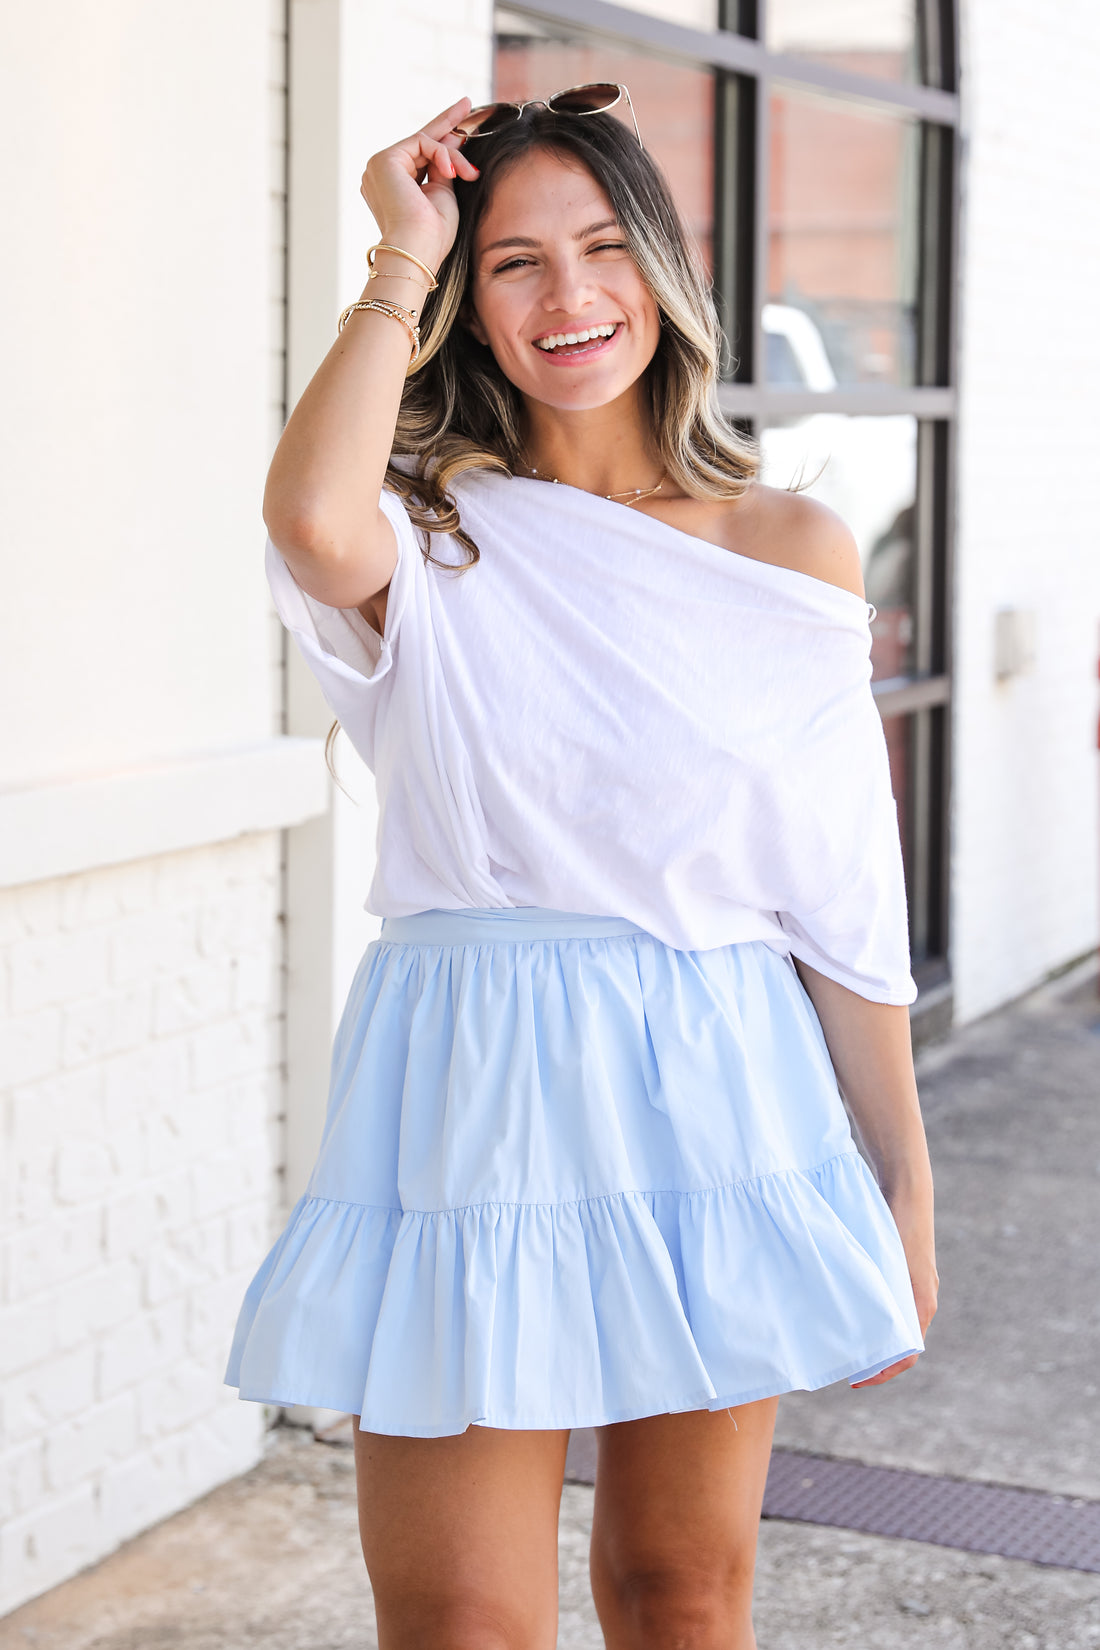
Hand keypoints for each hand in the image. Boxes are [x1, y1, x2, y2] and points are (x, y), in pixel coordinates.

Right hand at [360, 97, 481, 277]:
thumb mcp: (443, 194)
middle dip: (447, 123)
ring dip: (453, 157)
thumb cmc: (433, 235)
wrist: (418, 250)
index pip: (421, 156)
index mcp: (394, 187)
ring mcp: (380, 167)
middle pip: (421, 142)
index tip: (464, 126)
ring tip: (467, 174)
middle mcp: (381, 175)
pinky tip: (450, 172)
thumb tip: (453, 141)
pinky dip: (442, 155)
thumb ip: (444, 168)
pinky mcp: (384, 160)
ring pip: (426, 143)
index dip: (443, 140)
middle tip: (466, 102)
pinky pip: (421, 142)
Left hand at [851, 1188, 938, 1388]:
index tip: (859, 1380)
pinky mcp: (909, 1269)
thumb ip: (884, 1295)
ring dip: (879, 1336)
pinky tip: (856, 1308)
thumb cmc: (898, 1223)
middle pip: (904, 1343)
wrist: (908, 1189)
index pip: (908, 1355)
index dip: (884, 1373)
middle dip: (879, 1359)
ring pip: (900, 1321)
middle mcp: (924, 1296)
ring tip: (850, 1341)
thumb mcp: (889, 1264)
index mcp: (922, 1302)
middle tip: (849, 1366)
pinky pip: (897, 1301)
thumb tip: (868, 1331)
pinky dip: (881, 1313)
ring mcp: (918, 1282)